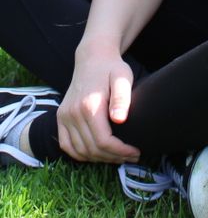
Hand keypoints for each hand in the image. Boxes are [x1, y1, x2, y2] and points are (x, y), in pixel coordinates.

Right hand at [57, 41, 140, 163]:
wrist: (92, 58)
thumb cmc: (112, 68)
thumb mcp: (123, 78)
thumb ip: (122, 99)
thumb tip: (119, 120)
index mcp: (89, 106)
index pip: (104, 141)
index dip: (121, 151)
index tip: (136, 152)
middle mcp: (72, 113)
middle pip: (92, 148)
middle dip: (113, 157)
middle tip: (132, 156)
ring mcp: (64, 116)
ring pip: (79, 150)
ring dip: (99, 158)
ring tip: (119, 156)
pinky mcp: (60, 117)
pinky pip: (66, 144)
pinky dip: (80, 154)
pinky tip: (97, 154)